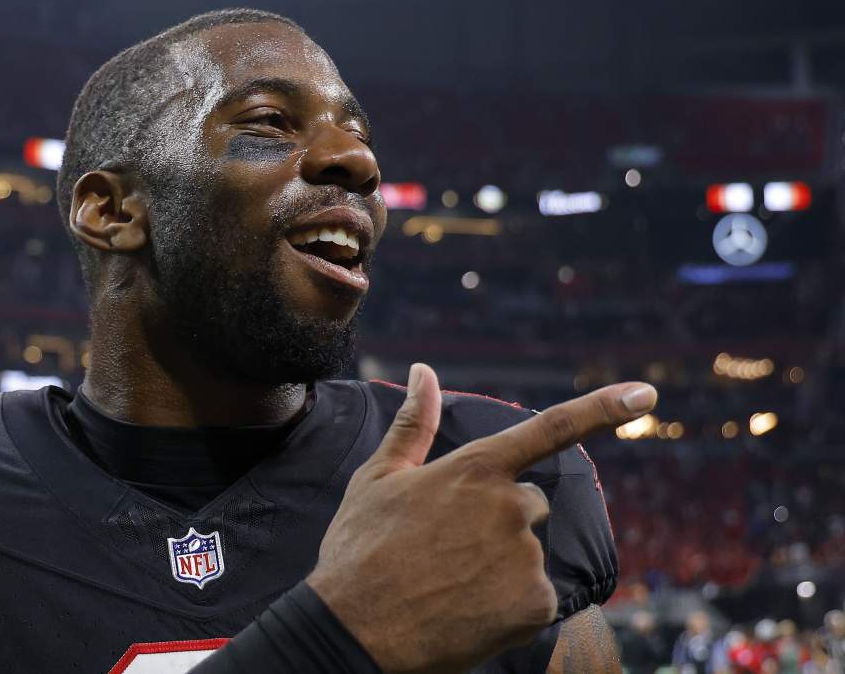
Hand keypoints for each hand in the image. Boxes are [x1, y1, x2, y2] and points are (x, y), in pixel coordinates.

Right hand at [307, 363, 655, 672]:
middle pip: (530, 503)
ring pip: (529, 553)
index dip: (602, 409)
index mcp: (475, 469)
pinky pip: (536, 596)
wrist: (354, 631)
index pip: (550, 429)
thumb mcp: (378, 479)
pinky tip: (467, 611)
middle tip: (447, 549)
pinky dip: (509, 606)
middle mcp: (509, 505)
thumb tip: (423, 370)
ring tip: (448, 584)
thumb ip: (414, 423)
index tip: (645, 395)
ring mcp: (525, 556)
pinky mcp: (535, 603)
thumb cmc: (359, 550)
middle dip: (500, 521)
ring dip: (502, 566)